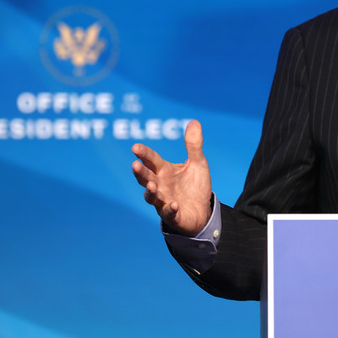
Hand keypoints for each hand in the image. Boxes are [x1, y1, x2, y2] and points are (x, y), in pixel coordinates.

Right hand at [132, 120, 212, 236]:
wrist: (202, 210)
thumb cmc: (194, 185)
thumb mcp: (198, 163)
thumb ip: (194, 145)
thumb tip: (194, 121)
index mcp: (164, 170)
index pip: (151, 160)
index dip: (144, 154)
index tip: (135, 147)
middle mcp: (160, 185)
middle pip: (146, 178)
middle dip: (140, 172)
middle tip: (135, 165)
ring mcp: (163, 201)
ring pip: (151, 197)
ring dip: (150, 191)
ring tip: (153, 185)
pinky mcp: (172, 215)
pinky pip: (169, 213)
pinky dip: (170, 209)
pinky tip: (174, 204)